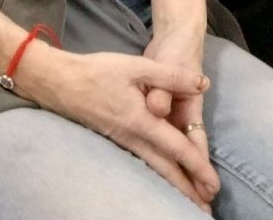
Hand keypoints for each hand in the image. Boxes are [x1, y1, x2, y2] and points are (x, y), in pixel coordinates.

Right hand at [16, 42, 217, 212]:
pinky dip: (158, 173)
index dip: (196, 167)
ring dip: (174, 185)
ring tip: (191, 200)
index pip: (176, 149)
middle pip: (165, 170)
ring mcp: (123, 141)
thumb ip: (172, 76)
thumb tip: (203, 84)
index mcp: (142, 122)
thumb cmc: (98, 72)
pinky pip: (143, 161)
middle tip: (206, 209)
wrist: (60, 82)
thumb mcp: (139, 66)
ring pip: (153, 168)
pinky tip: (163, 178)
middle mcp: (133, 138)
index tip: (212, 185)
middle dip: (187, 189)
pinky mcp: (116, 138)